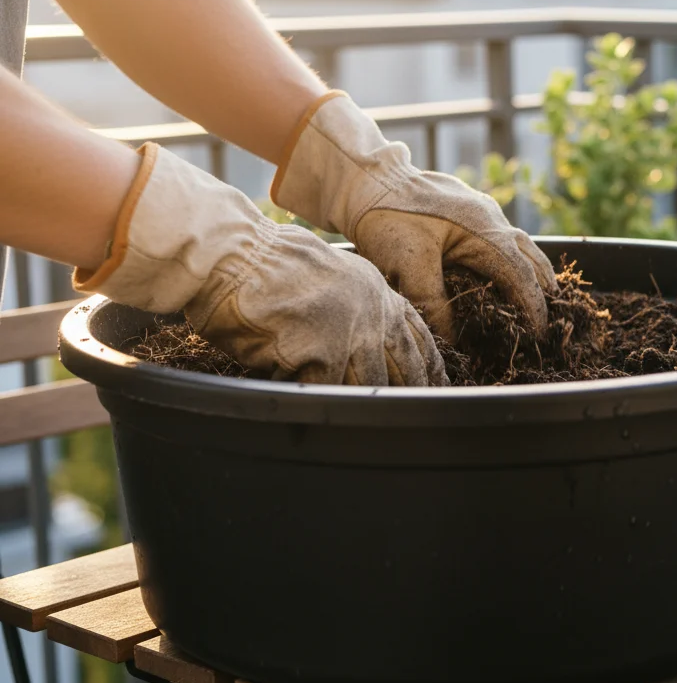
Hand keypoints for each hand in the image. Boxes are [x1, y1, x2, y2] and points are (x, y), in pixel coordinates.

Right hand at [74, 143, 447, 385]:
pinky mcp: (322, 354)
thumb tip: (362, 334)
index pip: (415, 332)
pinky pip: (330, 392)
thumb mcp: (328, 271)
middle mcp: (371, 311)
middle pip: (404, 364)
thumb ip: (353, 301)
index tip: (439, 382)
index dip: (429, 361)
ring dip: (370, 402)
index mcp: (375, 289)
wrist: (231, 254)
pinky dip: (330, 406)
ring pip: (371, 383)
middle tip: (422, 414)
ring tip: (380, 428)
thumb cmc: (265, 263)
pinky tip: (333, 420)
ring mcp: (349, 334)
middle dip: (414, 391)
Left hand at [271, 91, 556, 339]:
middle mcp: (492, 219)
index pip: (522, 276)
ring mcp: (483, 211)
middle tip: (546, 320)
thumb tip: (454, 341)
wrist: (366, 178)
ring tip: (533, 299)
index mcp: (486, 232)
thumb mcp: (408, 266)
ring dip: (531, 273)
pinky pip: (504, 237)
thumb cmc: (387, 219)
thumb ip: (434, 305)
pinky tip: (501, 273)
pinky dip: (512, 259)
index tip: (538, 334)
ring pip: (521, 246)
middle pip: (533, 258)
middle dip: (544, 290)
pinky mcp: (470, 208)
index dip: (533, 308)